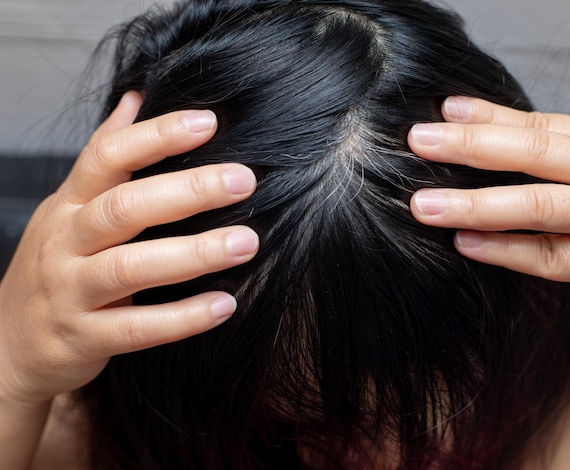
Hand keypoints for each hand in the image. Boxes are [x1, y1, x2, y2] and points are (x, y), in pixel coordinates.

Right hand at [0, 92, 258, 404]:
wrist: (8, 344)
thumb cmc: (56, 266)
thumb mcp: (70, 207)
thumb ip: (105, 157)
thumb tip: (137, 96)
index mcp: (69, 204)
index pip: (107, 156)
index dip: (155, 136)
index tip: (208, 122)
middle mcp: (66, 242)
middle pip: (124, 208)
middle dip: (187, 191)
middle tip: (243, 181)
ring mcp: (70, 292)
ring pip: (130, 267)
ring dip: (194, 254)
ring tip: (246, 242)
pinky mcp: (83, 338)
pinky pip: (137, 328)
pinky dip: (183, 317)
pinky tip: (225, 304)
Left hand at [409, 96, 569, 290]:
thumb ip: (544, 139)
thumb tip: (465, 113)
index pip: (540, 126)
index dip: (486, 120)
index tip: (438, 115)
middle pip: (537, 156)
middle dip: (474, 148)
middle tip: (419, 142)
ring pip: (540, 209)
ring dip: (478, 206)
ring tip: (426, 205)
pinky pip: (553, 260)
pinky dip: (507, 252)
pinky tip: (465, 244)